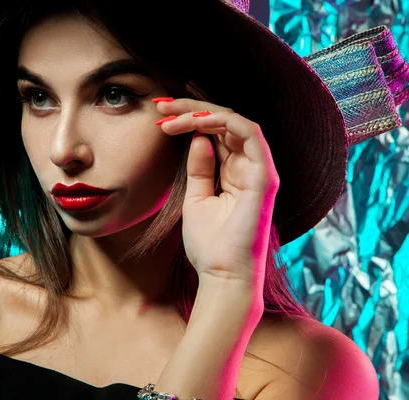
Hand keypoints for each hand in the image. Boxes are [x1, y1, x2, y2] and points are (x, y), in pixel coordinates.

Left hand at [155, 98, 279, 291]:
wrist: (222, 276)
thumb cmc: (210, 245)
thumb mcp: (196, 198)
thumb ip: (199, 168)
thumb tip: (197, 139)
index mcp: (235, 173)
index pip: (215, 133)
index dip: (188, 119)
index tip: (158, 116)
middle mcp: (249, 167)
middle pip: (223, 122)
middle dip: (190, 108)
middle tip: (160, 105)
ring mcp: (259, 170)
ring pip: (234, 121)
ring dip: (200, 112)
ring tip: (170, 114)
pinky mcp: (263, 176)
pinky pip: (249, 134)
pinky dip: (222, 121)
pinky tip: (195, 123)